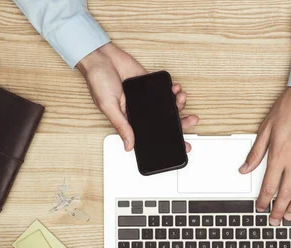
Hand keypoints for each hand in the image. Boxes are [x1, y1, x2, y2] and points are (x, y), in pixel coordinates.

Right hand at [77, 43, 198, 151]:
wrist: (101, 57)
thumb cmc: (98, 81)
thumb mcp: (109, 107)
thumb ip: (122, 126)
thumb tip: (129, 146)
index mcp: (129, 120)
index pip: (152, 134)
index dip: (167, 140)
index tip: (183, 145)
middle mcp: (139, 110)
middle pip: (164, 121)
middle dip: (181, 122)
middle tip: (192, 120)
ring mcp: (146, 98)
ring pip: (167, 105)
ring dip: (178, 103)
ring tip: (181, 98)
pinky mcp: (149, 84)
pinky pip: (164, 90)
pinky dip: (173, 90)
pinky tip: (176, 89)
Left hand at [239, 87, 290, 224]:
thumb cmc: (289, 109)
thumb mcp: (265, 129)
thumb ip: (256, 153)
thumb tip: (245, 169)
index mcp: (281, 153)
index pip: (270, 184)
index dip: (264, 199)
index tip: (260, 207)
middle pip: (287, 192)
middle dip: (279, 209)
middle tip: (274, 221)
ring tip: (289, 216)